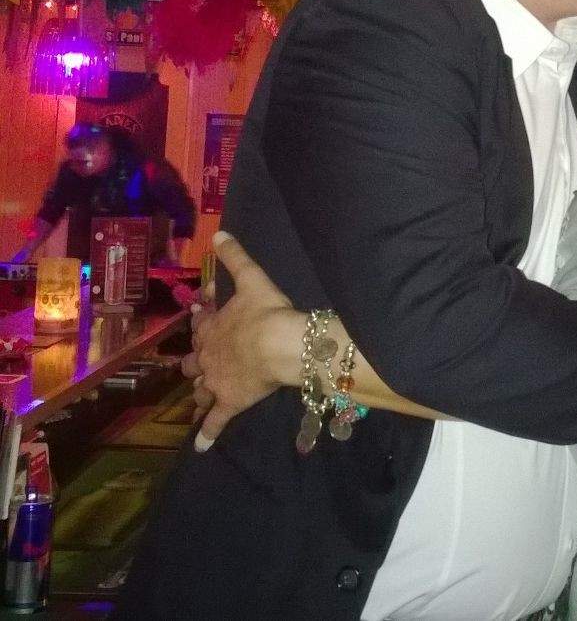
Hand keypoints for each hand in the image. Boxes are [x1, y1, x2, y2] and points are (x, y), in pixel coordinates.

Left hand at [185, 231, 296, 452]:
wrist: (278, 344)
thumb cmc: (265, 312)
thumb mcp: (251, 278)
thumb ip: (234, 257)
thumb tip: (218, 234)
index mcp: (212, 328)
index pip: (200, 324)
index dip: (201, 321)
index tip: (202, 318)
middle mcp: (207, 357)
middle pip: (193, 362)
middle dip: (195, 362)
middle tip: (200, 362)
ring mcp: (216, 382)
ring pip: (200, 390)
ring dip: (199, 393)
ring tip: (201, 397)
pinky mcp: (229, 404)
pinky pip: (214, 423)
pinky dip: (207, 434)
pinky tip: (201, 446)